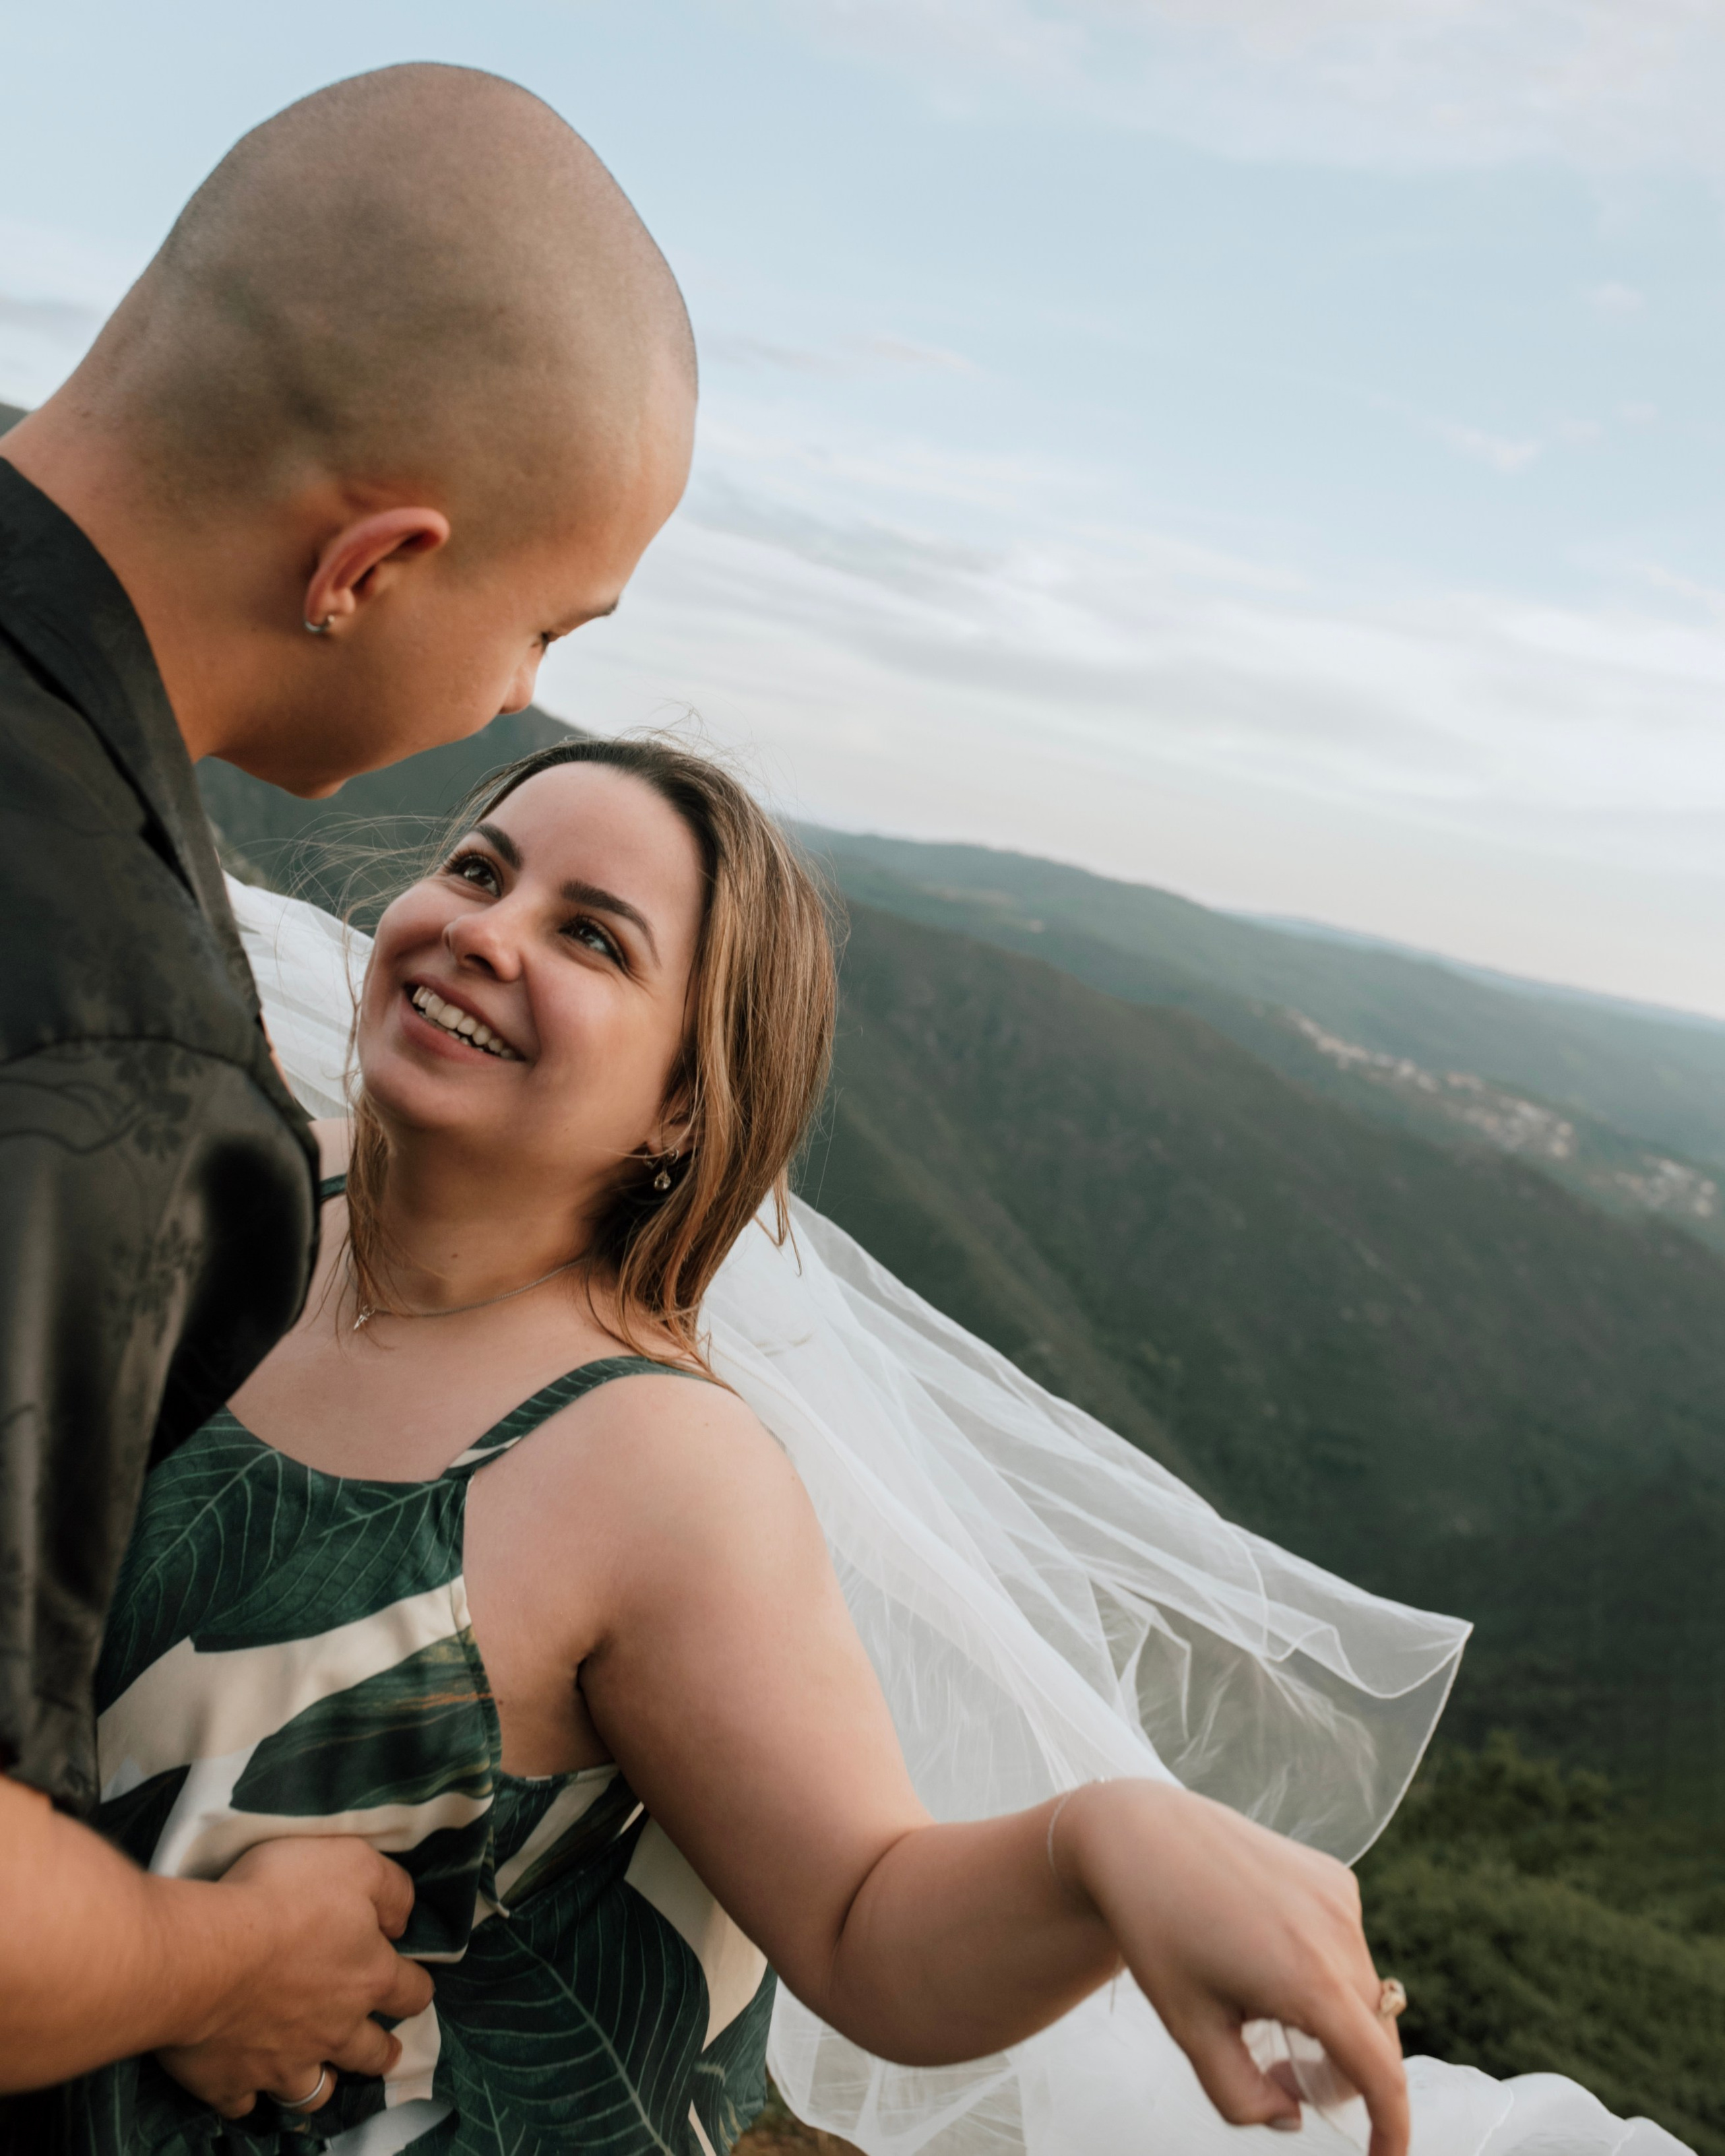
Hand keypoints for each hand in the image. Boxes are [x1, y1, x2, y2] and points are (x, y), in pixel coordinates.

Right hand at [156, 1837, 434, 2119]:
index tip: (412, 1985)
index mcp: (369, 1979)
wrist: (203, 1952)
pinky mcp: (230, 2081)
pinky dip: (249, 2095)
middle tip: (383, 2047)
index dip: (415, 1986)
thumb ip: (391, 1891)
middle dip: (381, 2049)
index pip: (413, 1992)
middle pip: (372, 2053)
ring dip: (322, 2082)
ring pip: (316, 2091)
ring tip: (324, 2075)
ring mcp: (282, 2063)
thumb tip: (400, 1922)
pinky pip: (246, 2103)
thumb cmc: (282, 1897)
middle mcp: (334, 2030)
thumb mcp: (355, 1862)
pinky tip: (247, 2083)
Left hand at [1060, 1781, 1407, 2155]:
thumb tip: (1292, 2113)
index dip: (1392, 2130)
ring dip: (1331, 2018)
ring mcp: (1340, 1897)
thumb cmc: (1157, 1932)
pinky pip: (1346, 1945)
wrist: (1138, 1836)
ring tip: (1260, 2002)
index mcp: (1310, 1980)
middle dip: (1339, 2073)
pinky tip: (1266, 1950)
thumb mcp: (1190, 2030)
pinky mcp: (1333, 1874)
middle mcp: (1339, 1933)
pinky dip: (1325, 1969)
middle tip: (1276, 2069)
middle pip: (1372, 2036)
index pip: (1381, 2075)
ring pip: (1361, 1991)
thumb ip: (1242, 2098)